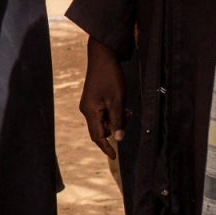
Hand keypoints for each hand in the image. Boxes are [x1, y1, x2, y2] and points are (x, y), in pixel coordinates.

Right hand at [79, 37, 126, 159]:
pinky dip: (113, 113)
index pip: (97, 136)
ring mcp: (89, 105)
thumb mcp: (118, 100)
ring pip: (103, 121)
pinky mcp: (93, 100)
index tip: (114, 157)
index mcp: (90, 111)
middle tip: (128, 118)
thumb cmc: (110, 77)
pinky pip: (102, 113)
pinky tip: (122, 106)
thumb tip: (119, 138)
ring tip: (127, 110)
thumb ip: (118, 120)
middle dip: (114, 129)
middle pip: (100, 129)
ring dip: (115, 120)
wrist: (102, 57)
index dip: (106, 147)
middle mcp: (86, 110)